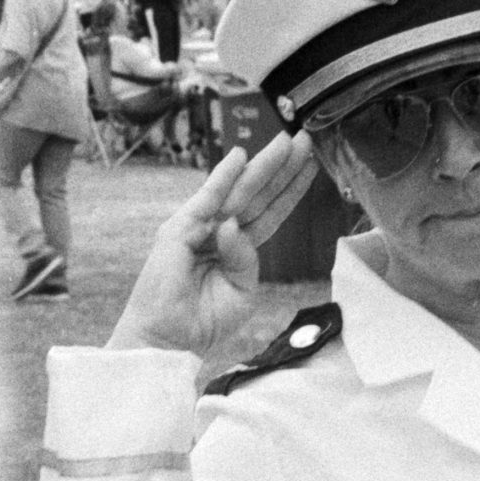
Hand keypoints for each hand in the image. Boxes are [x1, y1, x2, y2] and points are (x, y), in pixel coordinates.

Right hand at [106, 131, 316, 360]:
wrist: (169, 341)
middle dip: (282, 167)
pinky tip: (240, 156)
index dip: (289, 190)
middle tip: (305, 139)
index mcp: (235, 248)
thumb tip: (235, 226)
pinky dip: (222, 176)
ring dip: (263, 165)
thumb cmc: (202, 322)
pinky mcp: (180, 230)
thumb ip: (247, 259)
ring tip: (286, 140)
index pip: (269, 212)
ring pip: (240, 191)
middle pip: (258, 194)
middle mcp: (217, 231)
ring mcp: (198, 227)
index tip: (310, 165)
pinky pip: (207, 198)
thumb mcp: (241, 291)